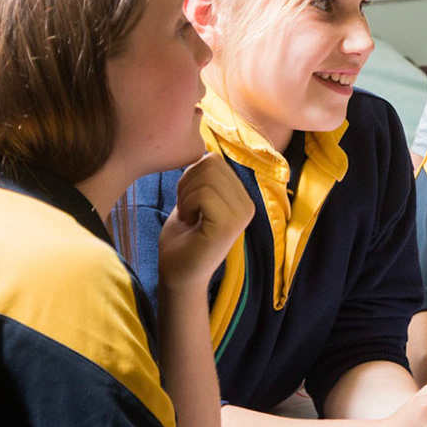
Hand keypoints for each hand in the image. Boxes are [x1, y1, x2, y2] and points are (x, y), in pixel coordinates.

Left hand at [156, 154, 253, 292]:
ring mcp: (241, 214)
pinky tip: (190, 222)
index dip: (191, 175)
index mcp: (242, 196)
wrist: (178, 273)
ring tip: (189, 216)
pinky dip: (187, 205)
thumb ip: (205, 179)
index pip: (214, 160)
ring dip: (186, 196)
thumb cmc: (183, 238)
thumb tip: (205, 152)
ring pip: (206, 177)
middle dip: (187, 182)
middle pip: (211, 163)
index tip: (187, 200)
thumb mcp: (196, 200)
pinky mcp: (229, 225)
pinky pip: (203, 194)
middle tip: (186, 208)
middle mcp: (248, 203)